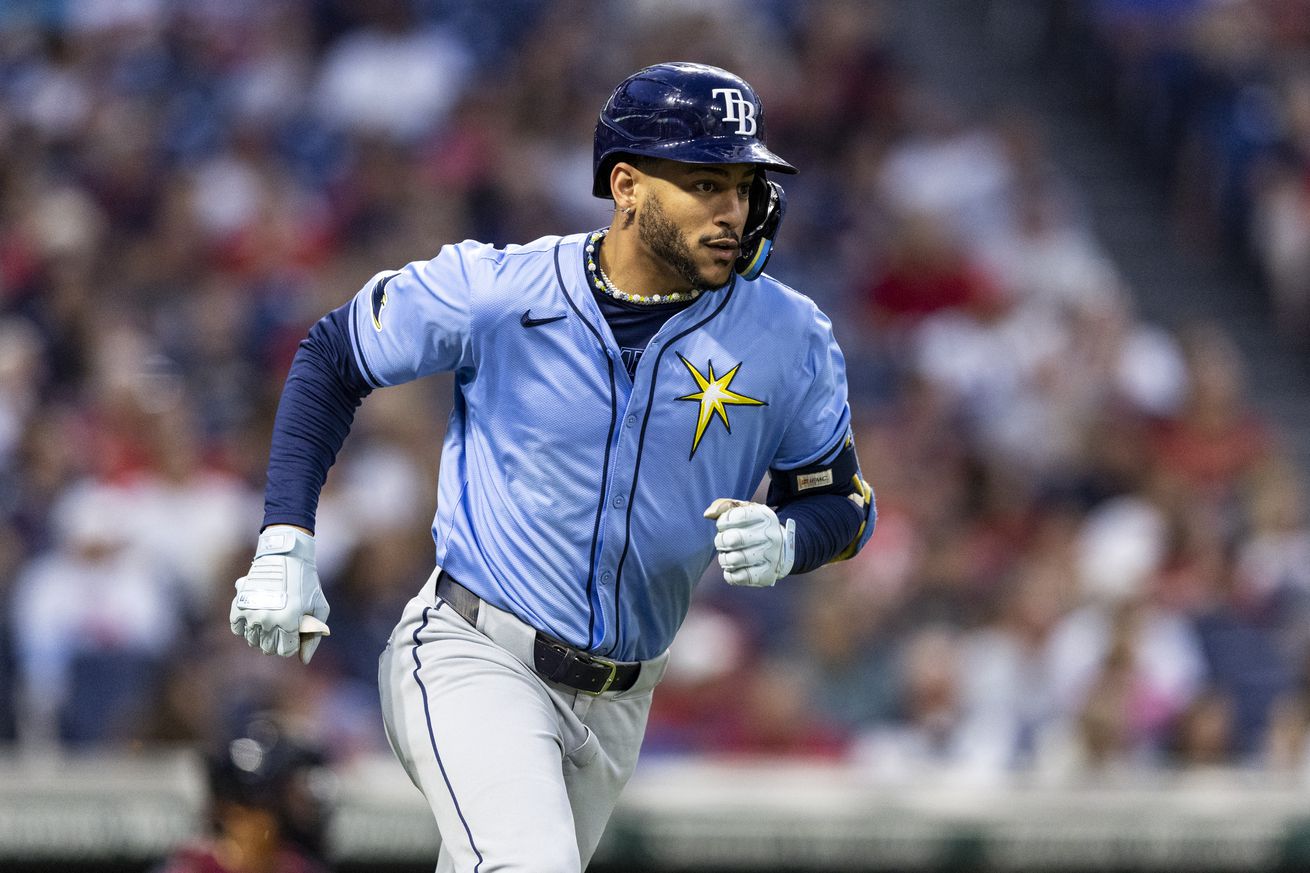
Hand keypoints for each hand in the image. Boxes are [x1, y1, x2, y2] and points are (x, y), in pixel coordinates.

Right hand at [230, 525, 330, 663]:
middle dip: (278, 641)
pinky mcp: (238, 605)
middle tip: (284, 625)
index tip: (295, 632)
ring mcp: (251, 613)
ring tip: (271, 619)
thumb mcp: (318, 608)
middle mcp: (268, 620)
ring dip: (262, 635)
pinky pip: (237, 628)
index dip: (292, 644)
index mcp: (289, 622)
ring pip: (252, 641)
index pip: (286, 651)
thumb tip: (304, 660)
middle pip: (268, 648)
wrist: (285, 556)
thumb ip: (313, 636)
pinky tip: (255, 617)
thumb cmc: (306, 583)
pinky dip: (245, 626)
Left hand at [703, 498, 794, 587]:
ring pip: (733, 560)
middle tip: (721, 542)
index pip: (735, 516)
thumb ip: (724, 506)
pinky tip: (734, 568)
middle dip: (720, 541)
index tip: (723, 526)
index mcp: (764, 516)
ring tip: (727, 556)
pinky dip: (730, 574)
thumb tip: (708, 514)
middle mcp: (769, 536)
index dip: (722, 522)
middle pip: (732, 539)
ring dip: (724, 558)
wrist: (783, 549)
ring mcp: (769, 557)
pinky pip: (737, 578)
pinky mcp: (766, 575)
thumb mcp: (745, 511)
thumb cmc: (755, 527)